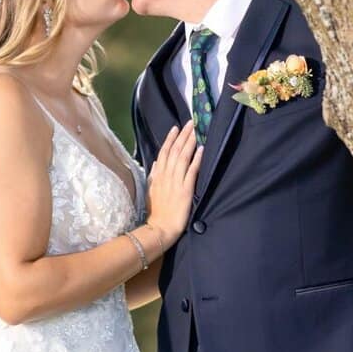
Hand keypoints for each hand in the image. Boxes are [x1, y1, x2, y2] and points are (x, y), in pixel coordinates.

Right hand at [146, 120, 202, 247]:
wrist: (160, 228)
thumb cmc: (156, 212)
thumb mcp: (151, 191)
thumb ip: (154, 175)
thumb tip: (156, 162)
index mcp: (158, 175)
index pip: (164, 152)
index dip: (170, 139)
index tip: (176, 128)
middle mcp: (166, 176)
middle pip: (175, 150)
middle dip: (183, 135)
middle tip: (191, 122)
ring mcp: (176, 182)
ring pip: (183, 157)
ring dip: (190, 142)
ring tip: (196, 130)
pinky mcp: (185, 190)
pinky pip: (191, 171)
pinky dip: (196, 159)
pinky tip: (201, 149)